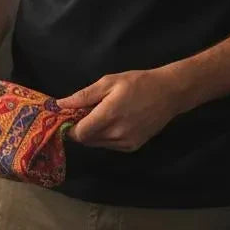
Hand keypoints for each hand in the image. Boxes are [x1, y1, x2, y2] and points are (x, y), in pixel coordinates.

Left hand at [57, 69, 185, 152]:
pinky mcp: (133, 147)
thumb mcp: (109, 82)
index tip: (69, 117)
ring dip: (93, 133)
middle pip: (87, 140)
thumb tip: (60, 104)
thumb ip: (83, 96)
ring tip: (101, 115)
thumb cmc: (138, 83)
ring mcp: (126, 142)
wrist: (169, 93)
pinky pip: (110, 145)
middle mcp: (117, 133)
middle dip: (81, 129)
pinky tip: (114, 122)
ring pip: (98, 144)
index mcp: (109, 115)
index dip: (70, 127)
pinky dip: (106, 137)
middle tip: (85, 113)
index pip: (79, 133)